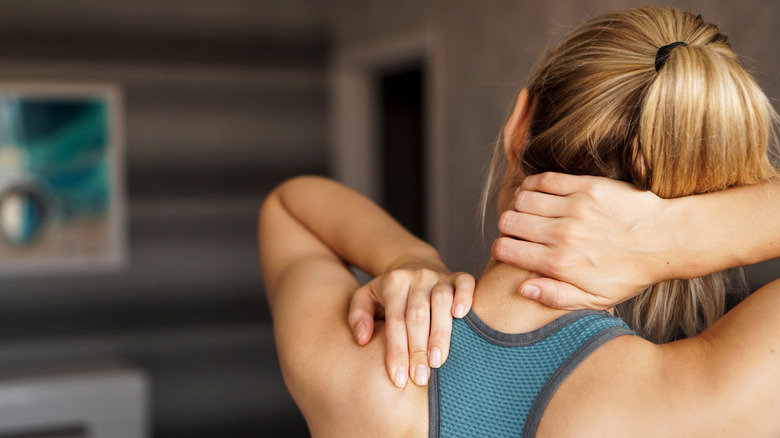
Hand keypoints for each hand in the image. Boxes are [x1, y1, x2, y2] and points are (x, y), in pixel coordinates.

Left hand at [348, 266, 474, 387]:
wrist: (413, 265)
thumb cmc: (388, 293)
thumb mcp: (365, 298)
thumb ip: (358, 316)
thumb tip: (362, 339)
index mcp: (393, 283)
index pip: (395, 321)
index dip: (397, 351)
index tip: (399, 379)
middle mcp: (416, 277)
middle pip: (417, 315)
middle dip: (418, 350)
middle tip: (420, 378)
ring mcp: (439, 276)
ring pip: (441, 302)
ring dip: (440, 333)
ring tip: (438, 361)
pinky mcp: (457, 276)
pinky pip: (465, 283)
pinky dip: (465, 297)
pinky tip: (462, 315)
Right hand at [492, 172, 671, 309]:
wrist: (667, 240)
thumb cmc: (630, 273)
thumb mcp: (596, 300)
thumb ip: (555, 297)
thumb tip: (522, 289)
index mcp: (560, 265)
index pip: (506, 250)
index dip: (501, 249)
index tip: (509, 248)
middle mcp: (563, 236)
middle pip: (509, 222)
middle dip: (507, 226)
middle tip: (518, 229)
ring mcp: (574, 209)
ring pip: (522, 199)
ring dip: (519, 205)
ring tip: (528, 211)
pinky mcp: (586, 187)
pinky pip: (543, 180)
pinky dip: (533, 185)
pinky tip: (537, 192)